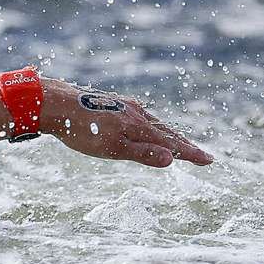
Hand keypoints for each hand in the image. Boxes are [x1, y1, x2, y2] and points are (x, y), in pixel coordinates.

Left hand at [40, 78, 213, 167]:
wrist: (54, 104)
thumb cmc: (81, 130)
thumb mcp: (112, 148)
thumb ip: (141, 153)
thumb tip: (171, 159)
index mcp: (139, 126)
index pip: (171, 143)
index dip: (189, 153)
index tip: (209, 160)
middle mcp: (135, 113)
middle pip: (164, 131)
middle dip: (182, 144)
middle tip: (200, 154)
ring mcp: (122, 106)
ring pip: (150, 122)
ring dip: (166, 134)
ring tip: (176, 142)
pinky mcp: (109, 103)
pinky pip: (136, 116)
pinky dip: (147, 124)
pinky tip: (141, 123)